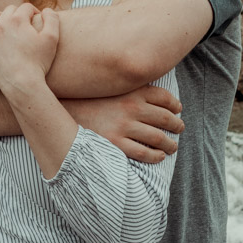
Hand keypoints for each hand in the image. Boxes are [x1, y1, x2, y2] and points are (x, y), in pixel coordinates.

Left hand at [0, 3, 58, 92]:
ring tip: (6, 26)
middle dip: (18, 15)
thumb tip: (46, 9)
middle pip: (9, 10)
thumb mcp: (52, 39)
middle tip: (23, 25)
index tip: (36, 19)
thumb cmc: (38, 62)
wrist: (21, 84)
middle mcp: (1, 24)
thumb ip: (52, 19)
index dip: (34, 12)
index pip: (26, 7)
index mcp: (18, 20)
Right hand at [65, 86, 183, 163]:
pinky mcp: (115, 143)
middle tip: (180, 129)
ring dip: (170, 144)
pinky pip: (143, 153)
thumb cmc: (88, 98)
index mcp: (132, 91)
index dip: (175, 105)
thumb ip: (130, 87)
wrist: (62, 109)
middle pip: (165, 118)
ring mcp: (123, 126)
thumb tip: (150, 93)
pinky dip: (156, 156)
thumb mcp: (110, 85)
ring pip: (158, 138)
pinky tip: (159, 157)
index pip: (164, 98)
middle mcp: (131, 107)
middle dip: (177, 125)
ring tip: (172, 147)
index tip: (178, 110)